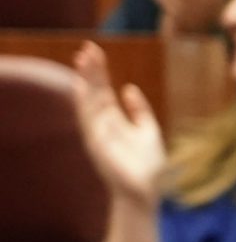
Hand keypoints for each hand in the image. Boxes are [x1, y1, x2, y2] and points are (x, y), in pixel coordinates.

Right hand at [70, 41, 168, 208]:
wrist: (145, 193)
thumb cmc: (147, 166)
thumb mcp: (148, 131)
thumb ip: (139, 110)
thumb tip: (129, 87)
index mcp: (114, 120)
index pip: (103, 90)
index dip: (99, 72)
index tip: (94, 51)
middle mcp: (103, 124)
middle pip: (94, 92)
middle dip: (91, 71)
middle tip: (86, 48)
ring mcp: (98, 133)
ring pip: (89, 101)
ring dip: (85, 81)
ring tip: (82, 59)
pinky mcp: (97, 144)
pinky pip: (89, 120)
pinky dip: (84, 103)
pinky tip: (81, 87)